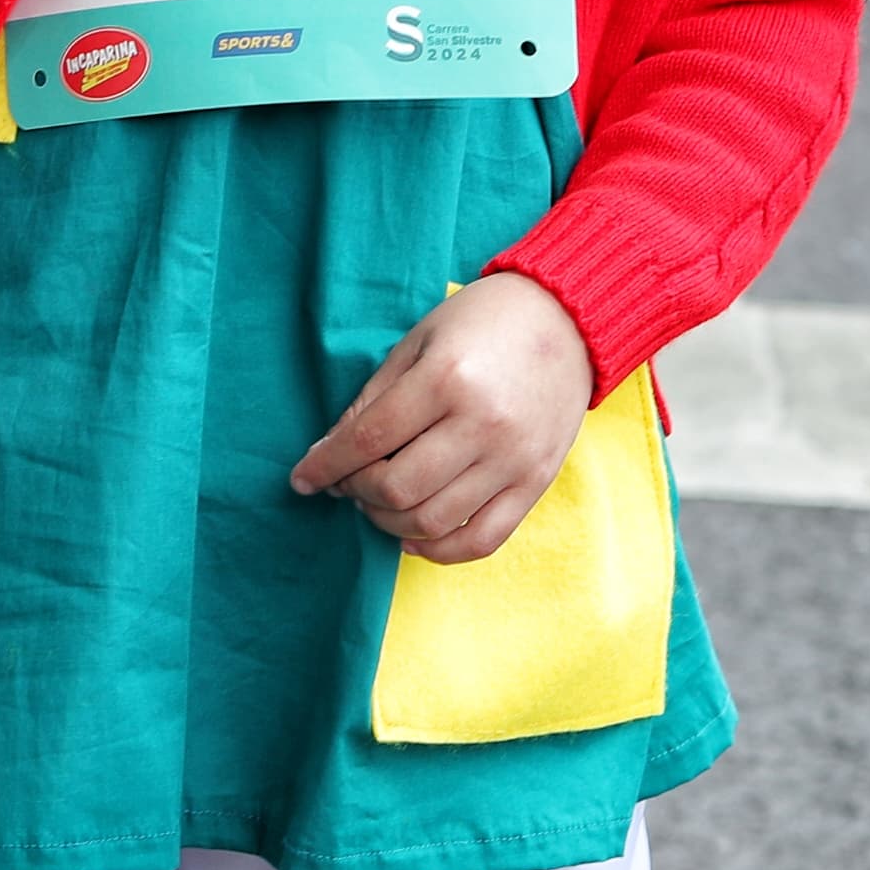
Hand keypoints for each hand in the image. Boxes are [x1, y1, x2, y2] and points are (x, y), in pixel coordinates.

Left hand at [289, 274, 596, 564]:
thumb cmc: (482, 322)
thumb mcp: (418, 342)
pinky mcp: (536, 483)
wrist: (566, 319)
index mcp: (447, 379)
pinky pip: (481, 540)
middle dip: (356, 493)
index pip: (369, 439)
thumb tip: (331, 452)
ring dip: (388, 522)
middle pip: (398, 488)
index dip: (326, 465)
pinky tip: (412, 535)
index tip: (302, 479)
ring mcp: (514, 460)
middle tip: (346, 483)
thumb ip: (375, 398)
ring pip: (432, 521)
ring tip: (377, 502)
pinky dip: (439, 550)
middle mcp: (483, 424)